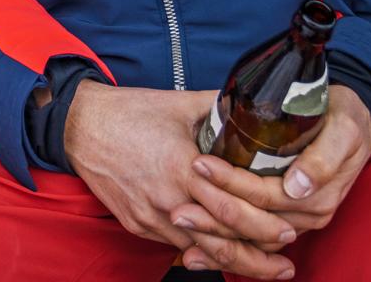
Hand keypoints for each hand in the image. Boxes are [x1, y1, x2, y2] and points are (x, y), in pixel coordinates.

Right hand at [62, 82, 297, 279]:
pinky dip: (201, 252)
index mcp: (183, 167)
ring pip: (200, 250)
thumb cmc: (129, 112)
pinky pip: (175, 245)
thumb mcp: (180, 104)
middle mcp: (168, 198)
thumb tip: (254, 108)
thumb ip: (220, 109)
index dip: (265, 224)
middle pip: (222, 239)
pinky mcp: (136, 224)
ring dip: (234, 261)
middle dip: (259, 255)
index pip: (234, 207)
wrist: (80, 125)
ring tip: (263, 268)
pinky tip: (221, 255)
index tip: (290, 230)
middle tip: (286, 261)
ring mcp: (150, 216)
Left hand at [175, 85, 370, 272]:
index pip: (264, 195)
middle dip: (213, 217)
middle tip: (176, 208)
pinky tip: (192, 250)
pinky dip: (223, 246)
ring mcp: (296, 221)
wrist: (352, 123)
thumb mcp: (343, 129)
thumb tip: (297, 185)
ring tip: (179, 224)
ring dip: (213, 235)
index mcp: (318, 195)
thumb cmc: (343, 118)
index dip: (231, 183)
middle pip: (252, 222)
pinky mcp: (284, 220)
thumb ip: (323, 158)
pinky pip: (252, 240)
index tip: (199, 165)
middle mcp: (307, 215)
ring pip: (249, 237)